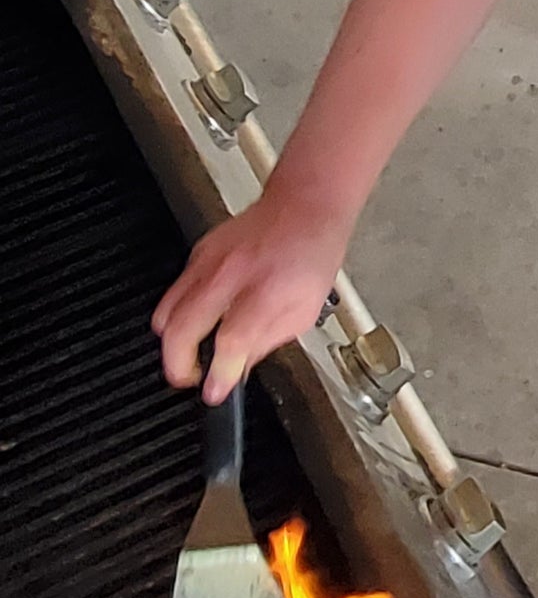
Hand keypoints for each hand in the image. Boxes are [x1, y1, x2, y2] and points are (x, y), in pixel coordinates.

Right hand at [152, 191, 349, 403]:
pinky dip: (179, 313)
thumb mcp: (304, 311)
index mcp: (265, 293)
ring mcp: (209, 262)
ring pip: (166, 311)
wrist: (303, 206)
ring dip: (172, 342)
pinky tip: (198, 320)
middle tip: (190, 378)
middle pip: (181, 329)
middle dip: (177, 366)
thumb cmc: (311, 254)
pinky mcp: (197, 253)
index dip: (217, 375)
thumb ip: (267, 343)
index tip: (215, 391)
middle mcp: (232, 276)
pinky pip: (174, 291)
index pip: (229, 342)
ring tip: (190, 354)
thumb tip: (238, 370)